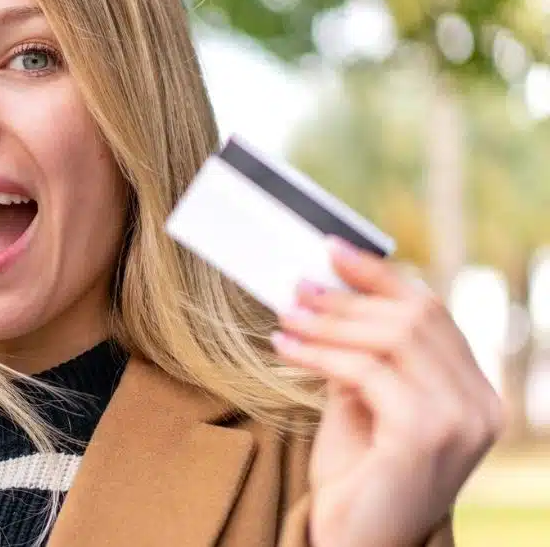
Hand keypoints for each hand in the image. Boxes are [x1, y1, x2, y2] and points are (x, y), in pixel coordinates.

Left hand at [272, 238, 502, 546]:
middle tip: (297, 288)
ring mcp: (459, 422)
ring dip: (329, 321)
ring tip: (285, 316)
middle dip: (348, 297)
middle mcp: (480, 407)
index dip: (382, 275)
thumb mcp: (364, 406)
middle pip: (416, 318)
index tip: (334, 249)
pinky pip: (367, 371)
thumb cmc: (357, 481)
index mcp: (474, 395)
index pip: (433, 314)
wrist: (356, 545)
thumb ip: (362, 357)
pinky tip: (286, 348)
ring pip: (393, 337)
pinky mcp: (424, 436)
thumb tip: (327, 293)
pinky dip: (320, 352)